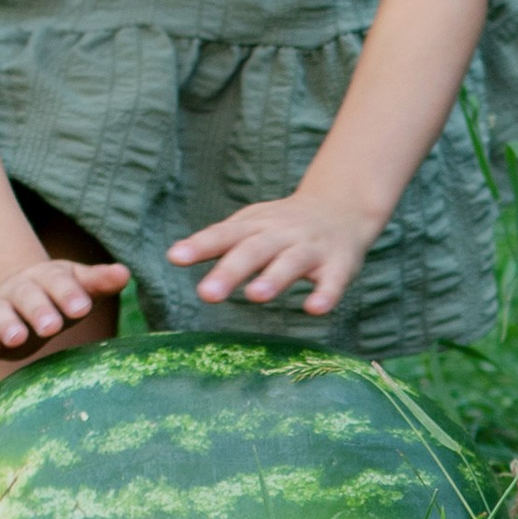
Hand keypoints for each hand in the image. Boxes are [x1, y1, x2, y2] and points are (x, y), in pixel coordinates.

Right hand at [0, 254, 128, 376]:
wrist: (20, 289)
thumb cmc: (60, 291)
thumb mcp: (80, 283)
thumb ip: (100, 281)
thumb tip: (124, 273)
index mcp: (49, 278)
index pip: (61, 283)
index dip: (70, 295)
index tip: (83, 307)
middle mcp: (23, 291)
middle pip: (31, 299)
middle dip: (41, 311)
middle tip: (52, 326)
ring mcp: (2, 310)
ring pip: (4, 317)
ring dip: (9, 327)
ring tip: (16, 339)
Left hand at [168, 188, 380, 315]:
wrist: (343, 209)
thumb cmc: (286, 224)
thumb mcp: (253, 224)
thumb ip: (219, 240)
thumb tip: (174, 255)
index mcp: (257, 225)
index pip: (225, 234)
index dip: (201, 245)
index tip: (176, 257)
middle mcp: (282, 234)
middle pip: (255, 250)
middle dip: (231, 270)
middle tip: (207, 294)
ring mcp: (312, 249)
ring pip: (291, 262)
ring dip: (274, 278)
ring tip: (255, 296)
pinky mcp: (339, 265)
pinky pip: (333, 280)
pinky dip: (326, 294)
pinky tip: (314, 309)